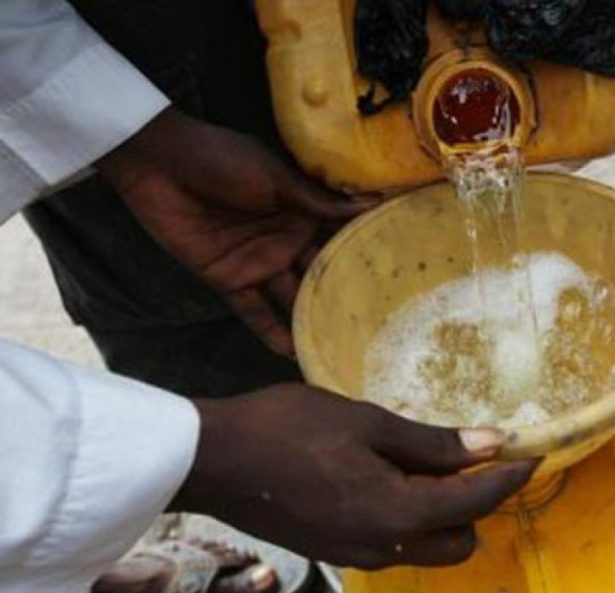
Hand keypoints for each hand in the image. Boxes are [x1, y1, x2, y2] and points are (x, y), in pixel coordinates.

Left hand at [96, 108, 372, 356]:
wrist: (159, 162)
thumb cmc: (222, 159)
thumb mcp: (276, 178)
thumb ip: (318, 202)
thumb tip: (372, 204)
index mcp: (303, 213)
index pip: (338, 243)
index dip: (363, 261)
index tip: (395, 285)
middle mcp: (287, 242)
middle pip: (318, 277)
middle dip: (342, 300)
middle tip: (375, 331)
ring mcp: (258, 263)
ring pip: (290, 299)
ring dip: (310, 322)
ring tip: (340, 348)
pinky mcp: (227, 279)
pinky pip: (252, 311)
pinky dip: (269, 331)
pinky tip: (291, 353)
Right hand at [174, 384, 538, 568]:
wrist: (215, 460)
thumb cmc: (289, 428)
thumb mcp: (366, 423)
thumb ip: (432, 443)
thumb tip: (491, 445)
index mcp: (395, 512)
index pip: (475, 502)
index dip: (510, 477)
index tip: (532, 453)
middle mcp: (383, 546)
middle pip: (460, 541)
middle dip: (477, 505)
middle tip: (471, 458)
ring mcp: (358, 554)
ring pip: (428, 548)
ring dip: (444, 514)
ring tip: (430, 464)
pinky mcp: (338, 551)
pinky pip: (395, 544)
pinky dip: (411, 518)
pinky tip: (395, 478)